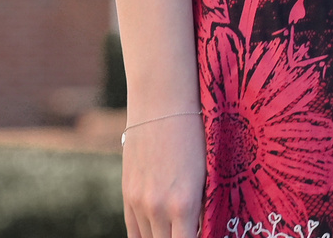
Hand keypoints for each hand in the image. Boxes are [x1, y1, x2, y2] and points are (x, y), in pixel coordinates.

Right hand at [120, 110, 204, 237]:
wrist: (161, 106)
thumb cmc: (194, 135)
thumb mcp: (205, 173)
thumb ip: (200, 206)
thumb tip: (199, 228)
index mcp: (184, 204)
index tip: (201, 235)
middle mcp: (158, 208)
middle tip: (189, 232)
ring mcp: (139, 202)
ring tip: (174, 230)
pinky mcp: (127, 194)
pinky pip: (133, 229)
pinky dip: (145, 235)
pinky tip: (157, 232)